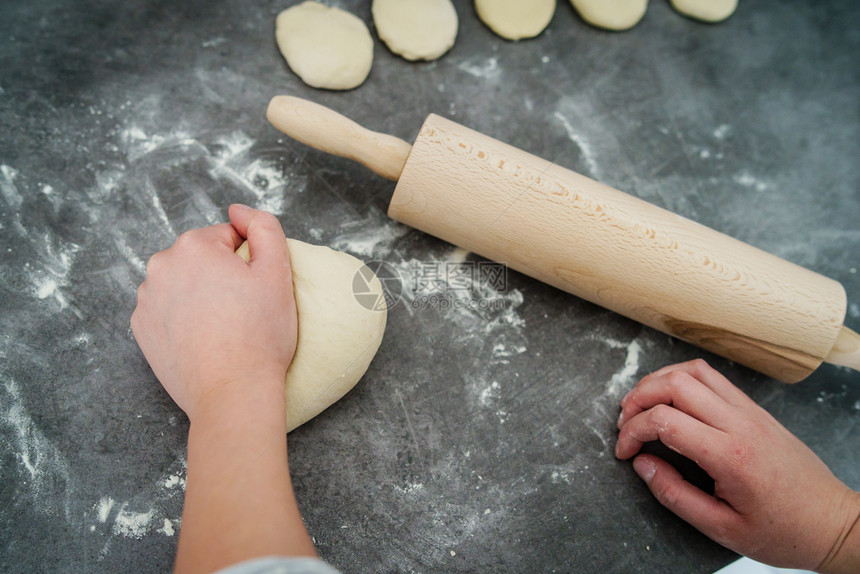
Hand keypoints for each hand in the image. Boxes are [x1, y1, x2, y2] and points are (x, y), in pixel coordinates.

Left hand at [131, 204, 295, 420]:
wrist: (232, 393)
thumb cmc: (260, 334)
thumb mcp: (278, 272)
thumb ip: (263, 226)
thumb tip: (238, 209)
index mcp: (193, 246)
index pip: (229, 238)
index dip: (249, 263)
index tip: (256, 292)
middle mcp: (160, 266)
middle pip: (202, 259)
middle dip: (222, 277)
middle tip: (243, 311)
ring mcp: (146, 299)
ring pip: (184, 284)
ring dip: (202, 296)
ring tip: (223, 328)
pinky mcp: (140, 329)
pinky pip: (167, 310)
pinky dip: (184, 319)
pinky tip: (203, 340)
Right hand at [615, 359, 859, 572]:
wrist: (832, 522)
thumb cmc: (782, 532)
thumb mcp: (722, 529)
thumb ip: (675, 496)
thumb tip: (642, 465)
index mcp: (729, 456)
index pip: (665, 420)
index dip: (633, 432)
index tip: (624, 452)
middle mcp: (739, 423)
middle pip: (674, 384)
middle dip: (637, 398)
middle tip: (624, 423)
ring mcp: (749, 411)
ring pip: (692, 371)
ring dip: (658, 382)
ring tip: (641, 406)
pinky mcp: (754, 409)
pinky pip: (712, 377)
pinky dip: (682, 379)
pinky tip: (671, 400)